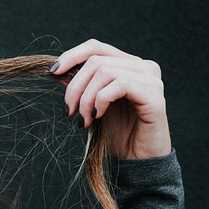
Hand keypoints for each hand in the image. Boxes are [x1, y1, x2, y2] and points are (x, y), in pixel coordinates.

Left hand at [50, 39, 171, 159]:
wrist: (137, 160)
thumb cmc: (116, 133)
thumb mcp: (94, 104)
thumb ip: (83, 85)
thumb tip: (57, 70)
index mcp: (128, 65)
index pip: (96, 47)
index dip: (72, 56)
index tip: (53, 73)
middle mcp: (143, 67)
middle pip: (96, 60)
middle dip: (75, 86)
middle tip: (69, 111)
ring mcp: (151, 79)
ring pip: (105, 71)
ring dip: (86, 98)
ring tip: (83, 120)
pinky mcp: (154, 96)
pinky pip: (119, 84)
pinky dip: (101, 100)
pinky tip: (97, 116)